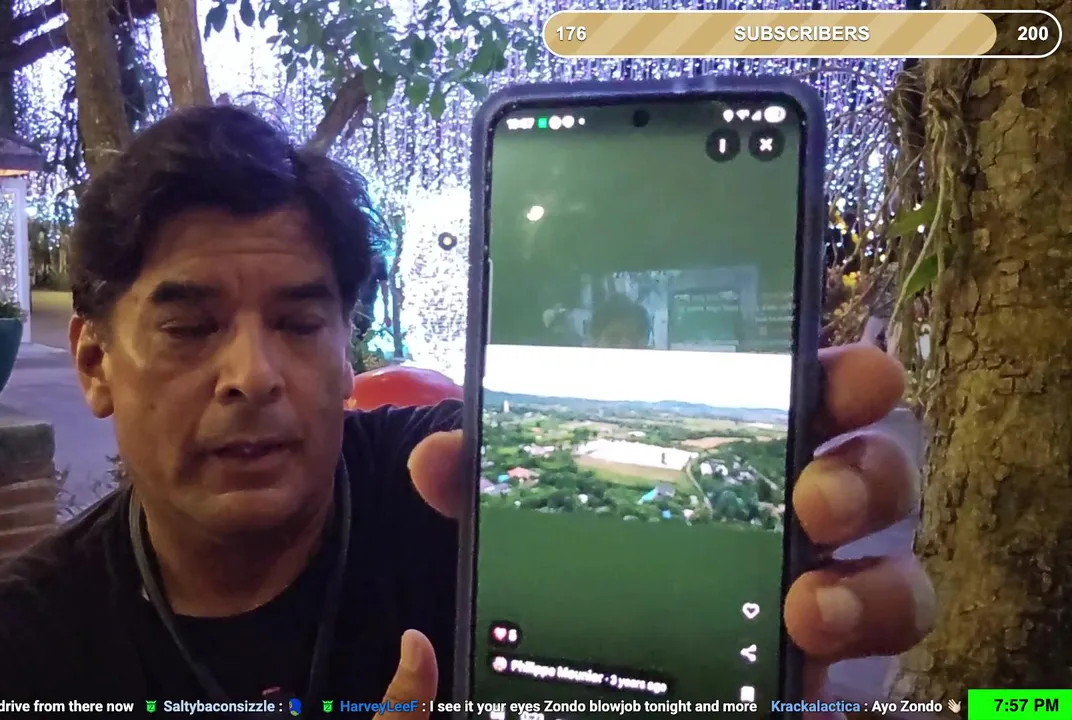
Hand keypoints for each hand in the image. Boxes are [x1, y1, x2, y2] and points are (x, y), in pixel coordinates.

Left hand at [403, 343, 934, 717]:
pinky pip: (858, 686)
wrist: (581, 658)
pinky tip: (803, 683)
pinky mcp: (814, 677)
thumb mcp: (526, 512)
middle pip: (879, 482)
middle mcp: (801, 519)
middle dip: (866, 479)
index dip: (851, 380)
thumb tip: (436, 460)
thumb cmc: (581, 554)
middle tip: (815, 499)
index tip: (856, 378)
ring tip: (809, 610)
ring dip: (869, 595)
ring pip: (898, 588)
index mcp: (745, 449)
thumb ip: (486, 482)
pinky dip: (839, 687)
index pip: (818, 396)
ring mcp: (822, 599)